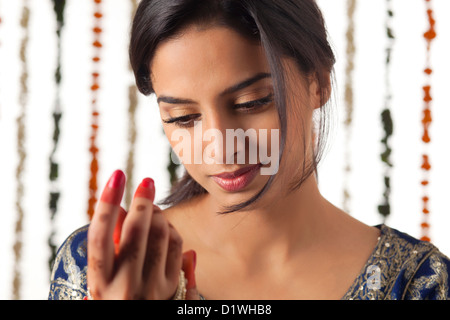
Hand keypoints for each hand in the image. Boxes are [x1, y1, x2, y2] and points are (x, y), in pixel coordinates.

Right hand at [87, 170, 198, 299]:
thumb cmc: (117, 305)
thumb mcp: (102, 288)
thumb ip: (109, 255)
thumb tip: (119, 217)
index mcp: (99, 285)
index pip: (99, 235)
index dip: (107, 201)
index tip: (117, 176)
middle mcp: (124, 286)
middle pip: (135, 231)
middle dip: (142, 201)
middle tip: (145, 182)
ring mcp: (151, 289)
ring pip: (161, 236)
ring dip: (158, 214)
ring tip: (153, 206)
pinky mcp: (173, 290)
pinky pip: (178, 248)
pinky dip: (173, 231)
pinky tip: (167, 227)